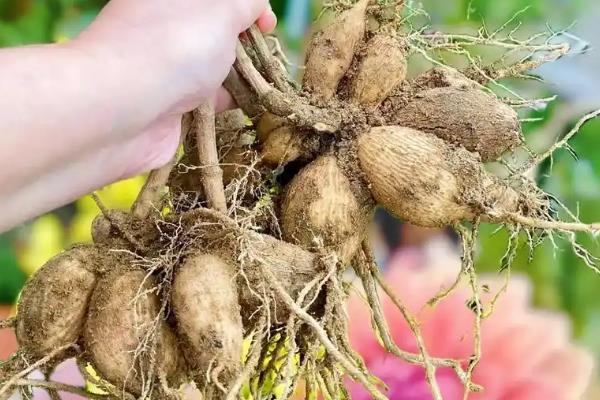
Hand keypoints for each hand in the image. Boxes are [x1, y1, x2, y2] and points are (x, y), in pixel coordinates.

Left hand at [75, 0, 275, 177]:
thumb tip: (257, 7)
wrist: (123, 110)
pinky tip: (241, 108)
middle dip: (242, 46)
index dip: (244, 9)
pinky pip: (203, 101)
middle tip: (261, 59)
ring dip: (236, 77)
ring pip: (210, 69)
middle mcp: (161, 29)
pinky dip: (222, 104)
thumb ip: (245, 4)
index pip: (214, 1)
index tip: (266, 25)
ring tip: (259, 87)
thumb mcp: (222, 11)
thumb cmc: (175, 47)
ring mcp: (161, 69)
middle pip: (212, 34)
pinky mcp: (165, 106)